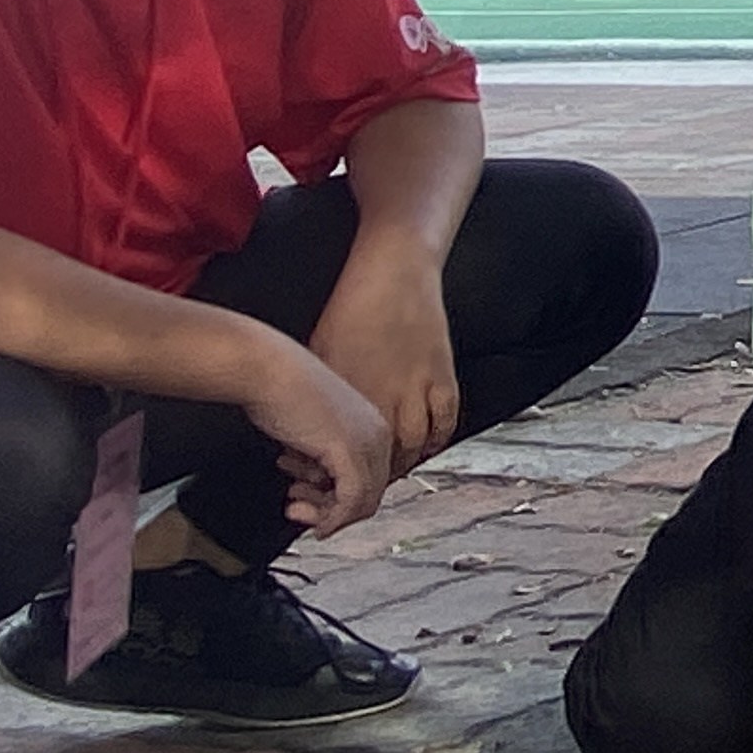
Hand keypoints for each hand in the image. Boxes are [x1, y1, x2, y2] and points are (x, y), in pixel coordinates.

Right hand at [244, 336, 395, 535]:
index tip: (309, 499)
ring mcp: (367, 442)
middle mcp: (377, 432)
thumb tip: (321, 486)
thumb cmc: (281, 390)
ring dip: (324, 514)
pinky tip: (303, 513)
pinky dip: (329, 518)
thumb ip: (324, 456)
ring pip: (362, 503)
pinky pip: (350, 501)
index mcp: (373, 423)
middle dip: (330, 508)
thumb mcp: (312, 429)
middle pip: (369, 493)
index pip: (371, 478)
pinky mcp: (349, 451)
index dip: (338, 498)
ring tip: (295, 504)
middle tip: (298, 507)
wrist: (266, 369)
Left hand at [311, 247, 462, 474]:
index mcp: (349, 391)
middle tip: (364, 482)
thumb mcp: (321, 351)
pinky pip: (444, 421)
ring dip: (404, 463)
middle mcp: (383, 394)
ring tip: (393, 468)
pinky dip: (436, 438)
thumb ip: (322, 391)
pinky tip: (426, 442)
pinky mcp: (442, 373)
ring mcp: (416, 385)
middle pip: (381, 456)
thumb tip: (307, 425)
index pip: (346, 449)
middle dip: (372, 477)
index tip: (333, 481)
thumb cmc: (351, 305)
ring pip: (414, 446)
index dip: (340, 473)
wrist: (392, 270)